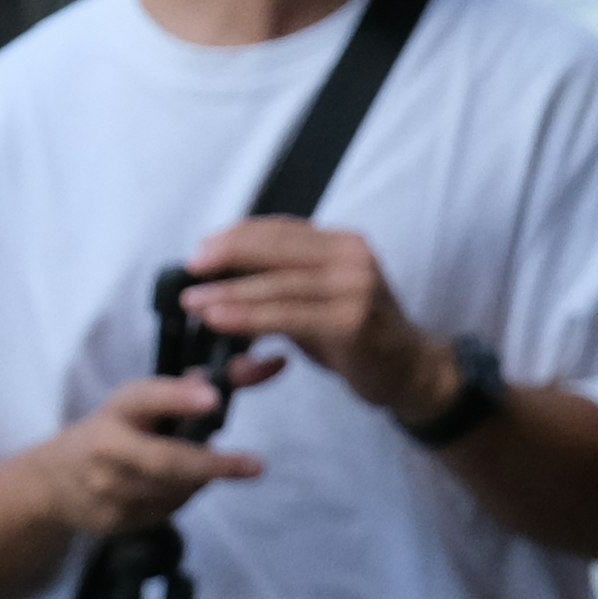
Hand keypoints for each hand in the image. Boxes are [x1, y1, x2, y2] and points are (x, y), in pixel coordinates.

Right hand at [37, 372, 272, 537]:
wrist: (54, 481)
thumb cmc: (113, 429)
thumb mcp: (139, 402)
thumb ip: (187, 390)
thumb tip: (245, 369)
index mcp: (115, 411)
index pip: (146, 399)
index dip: (179, 398)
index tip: (213, 399)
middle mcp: (105, 450)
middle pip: (164, 461)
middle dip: (212, 465)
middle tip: (254, 465)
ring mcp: (105, 491)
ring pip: (171, 491)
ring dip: (201, 481)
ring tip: (211, 468)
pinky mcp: (112, 522)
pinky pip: (163, 512)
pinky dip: (182, 497)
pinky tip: (179, 486)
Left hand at [179, 222, 448, 428]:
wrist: (408, 369)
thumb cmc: (357, 334)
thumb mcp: (323, 298)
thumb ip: (286, 283)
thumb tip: (225, 277)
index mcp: (344, 243)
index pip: (282, 228)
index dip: (237, 235)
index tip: (200, 249)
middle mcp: (352, 256)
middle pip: (277, 248)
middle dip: (227, 256)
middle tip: (189, 269)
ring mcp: (354, 287)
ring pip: (278, 284)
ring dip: (229, 292)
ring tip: (193, 302)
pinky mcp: (350, 321)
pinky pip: (288, 317)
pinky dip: (249, 317)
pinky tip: (220, 321)